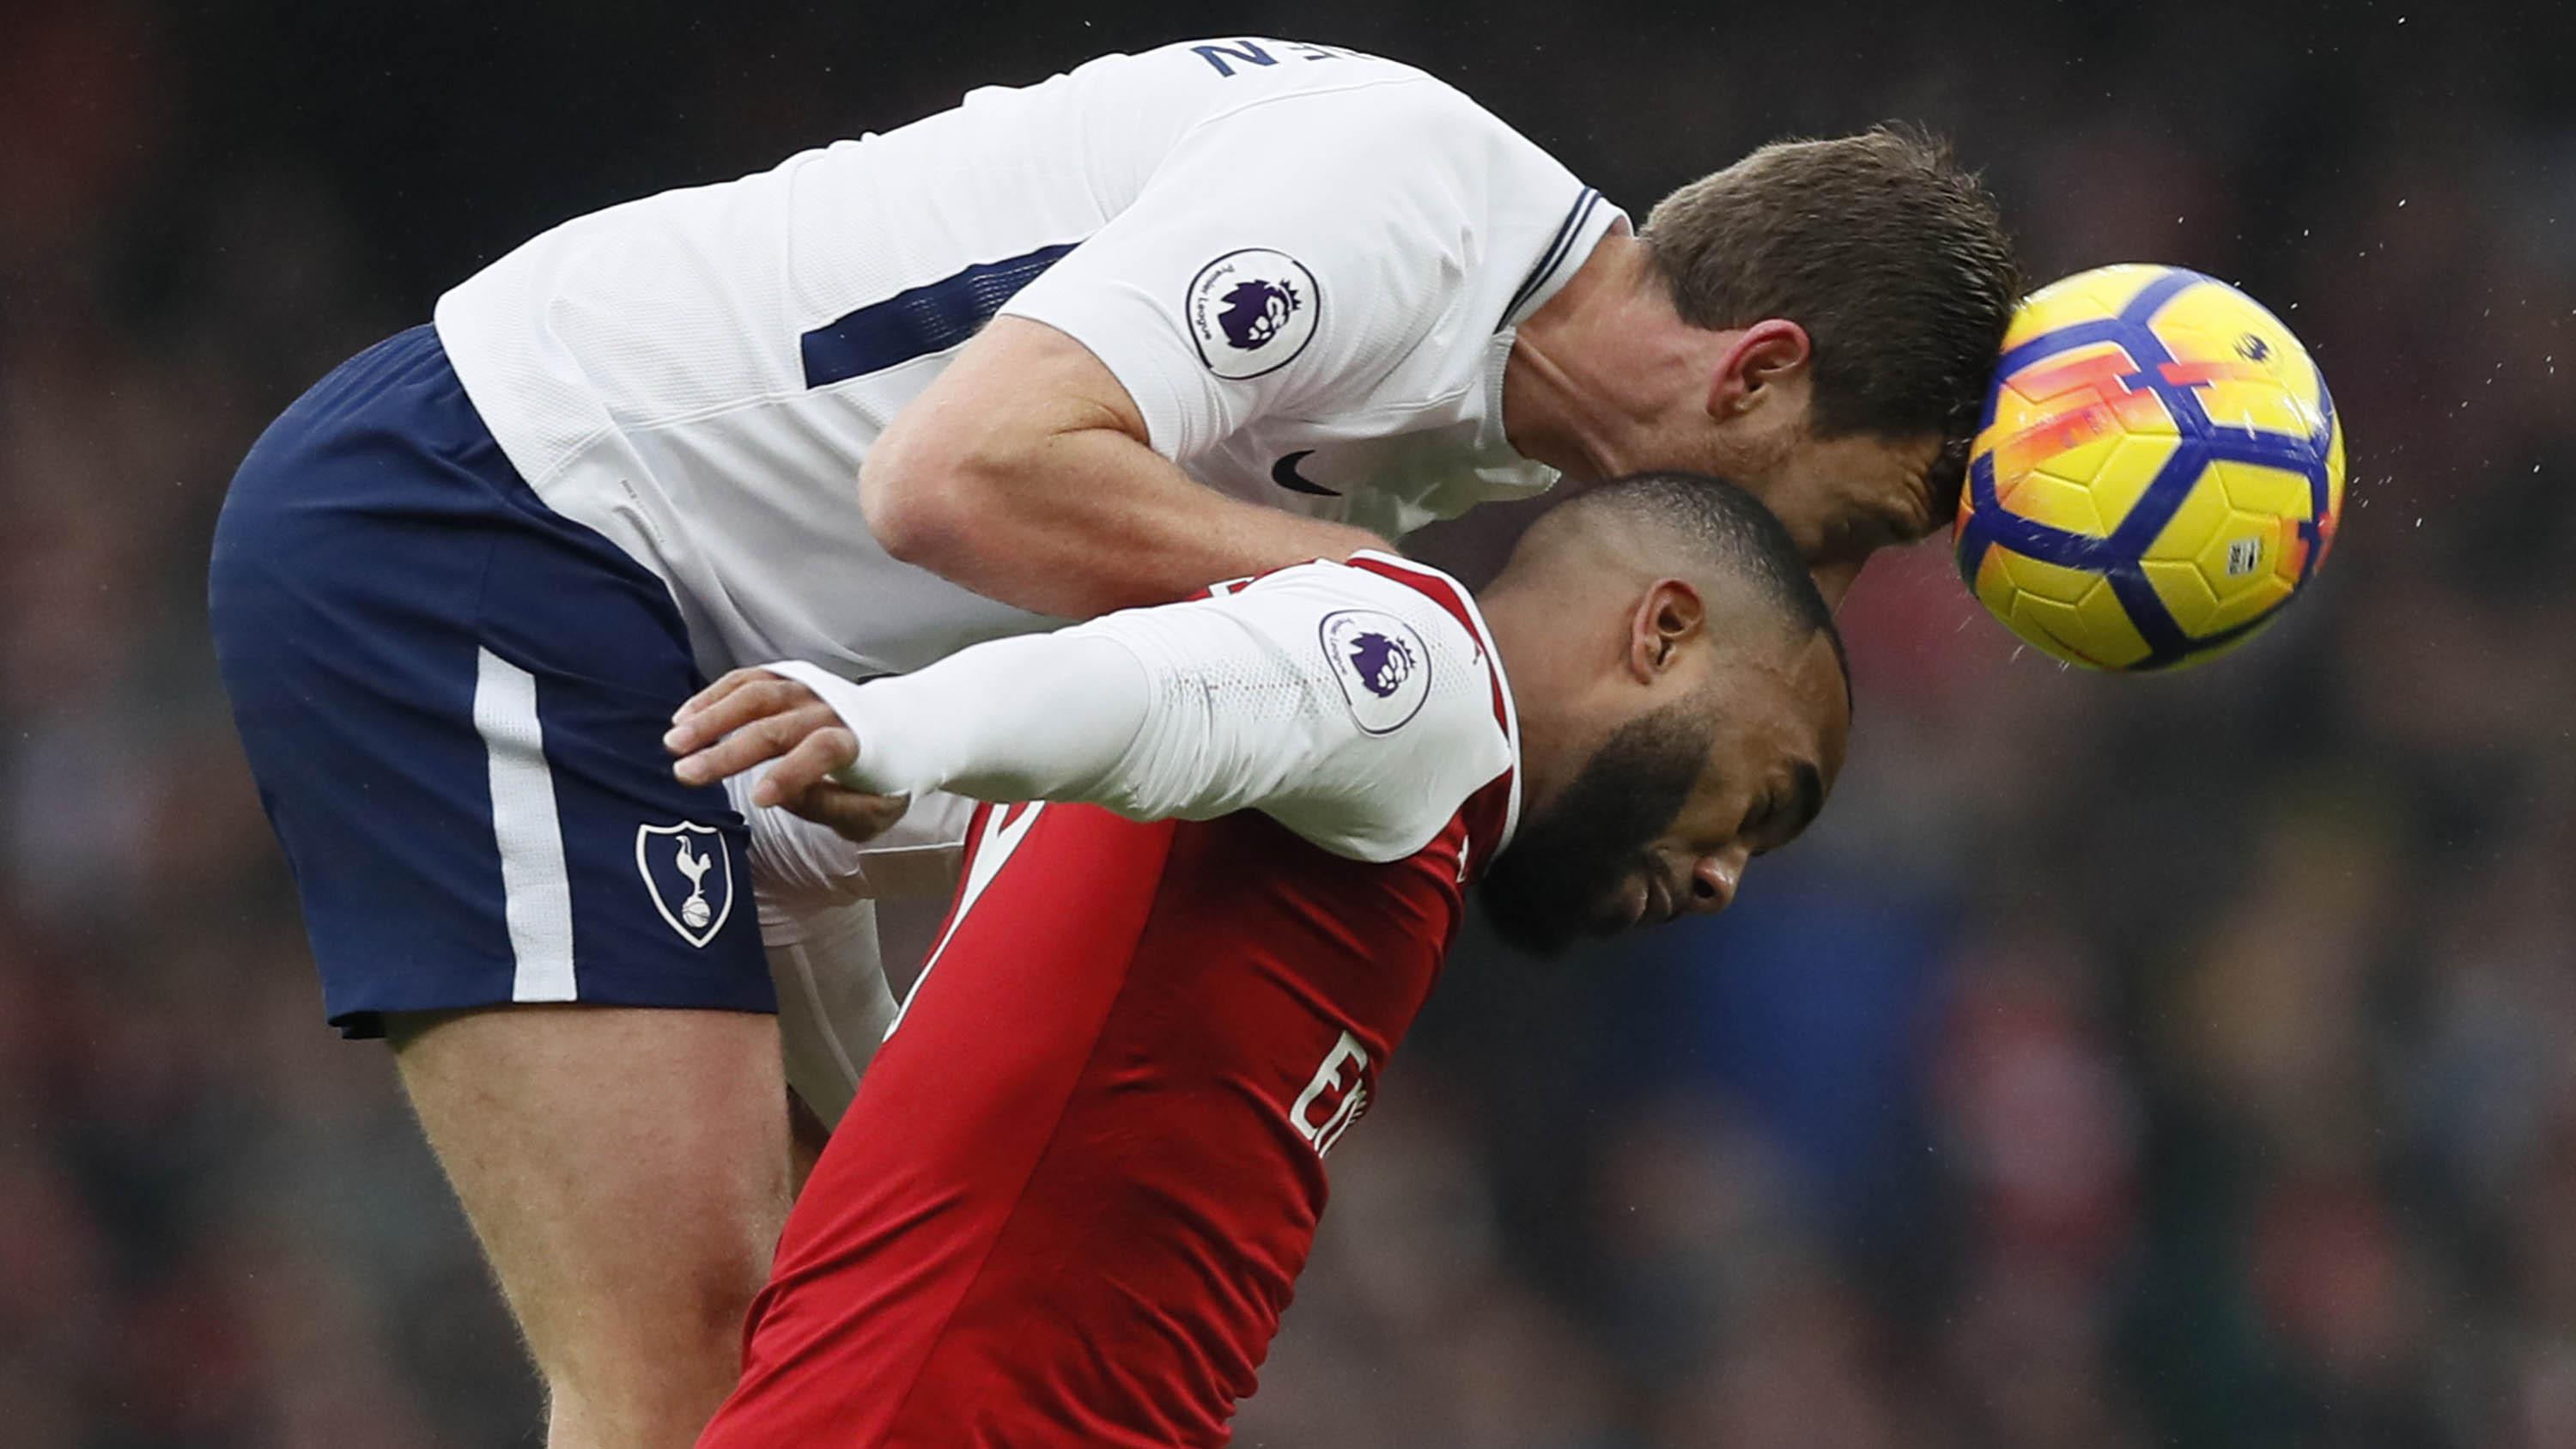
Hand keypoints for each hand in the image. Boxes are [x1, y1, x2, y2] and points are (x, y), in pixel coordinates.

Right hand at [666, 669, 910, 842]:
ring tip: (674, 742)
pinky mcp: (787, 680)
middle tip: (686, 774)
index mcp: (860, 741)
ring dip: (711, 717)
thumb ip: (832, 807)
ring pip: (754, 695)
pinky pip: (746, 681)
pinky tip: (684, 718)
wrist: (902, 726)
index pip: (823, 751)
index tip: (759, 799)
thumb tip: (783, 796)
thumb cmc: (882, 778)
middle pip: (776, 725)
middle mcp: (831, 708)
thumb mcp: (873, 811)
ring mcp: (807, 689)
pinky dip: (714, 696)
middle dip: (729, 751)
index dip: (792, 774)